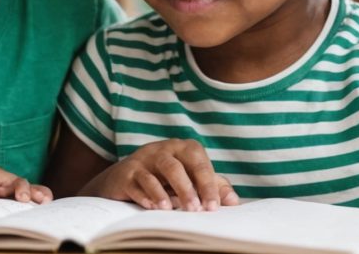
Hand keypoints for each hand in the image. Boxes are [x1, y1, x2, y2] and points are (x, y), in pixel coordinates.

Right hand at [82, 139, 237, 211]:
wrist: (125, 177)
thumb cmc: (165, 177)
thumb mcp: (190, 178)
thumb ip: (213, 186)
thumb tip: (233, 201)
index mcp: (182, 148)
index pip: (198, 163)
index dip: (207, 184)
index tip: (213, 207)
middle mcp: (162, 150)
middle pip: (175, 166)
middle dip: (186, 188)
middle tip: (195, 210)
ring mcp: (142, 160)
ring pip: (154, 173)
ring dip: (163, 193)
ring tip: (171, 210)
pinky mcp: (126, 173)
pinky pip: (135, 183)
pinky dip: (144, 196)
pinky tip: (152, 207)